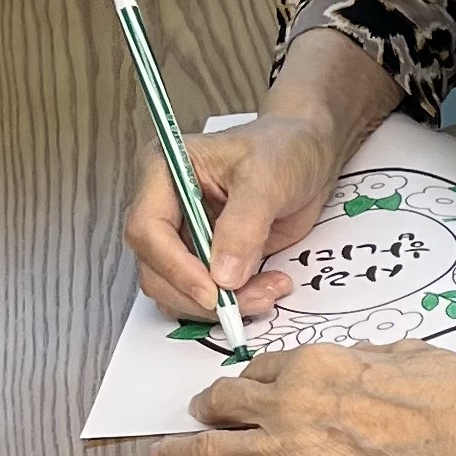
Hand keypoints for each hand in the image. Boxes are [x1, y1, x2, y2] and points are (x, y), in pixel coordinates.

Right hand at [124, 109, 337, 323]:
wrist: (307, 155)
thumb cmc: (283, 150)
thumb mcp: (267, 179)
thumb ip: (243, 226)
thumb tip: (223, 276)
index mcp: (163, 171)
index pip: (148, 228)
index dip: (177, 266)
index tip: (215, 291)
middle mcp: (164, 206)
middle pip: (156, 268)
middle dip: (200, 295)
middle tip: (253, 300)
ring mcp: (182, 236)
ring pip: (176, 290)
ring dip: (219, 305)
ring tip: (268, 293)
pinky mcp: (205, 258)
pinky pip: (203, 295)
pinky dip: (232, 304)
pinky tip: (265, 291)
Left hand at [147, 345, 455, 455]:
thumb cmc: (455, 394)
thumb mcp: (411, 355)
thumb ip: (379, 357)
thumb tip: (377, 358)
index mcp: (317, 363)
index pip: (265, 369)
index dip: (253, 381)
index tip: (249, 389)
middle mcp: (289, 401)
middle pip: (224, 402)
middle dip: (207, 409)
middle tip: (200, 417)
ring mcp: (289, 449)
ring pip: (211, 450)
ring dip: (178, 455)